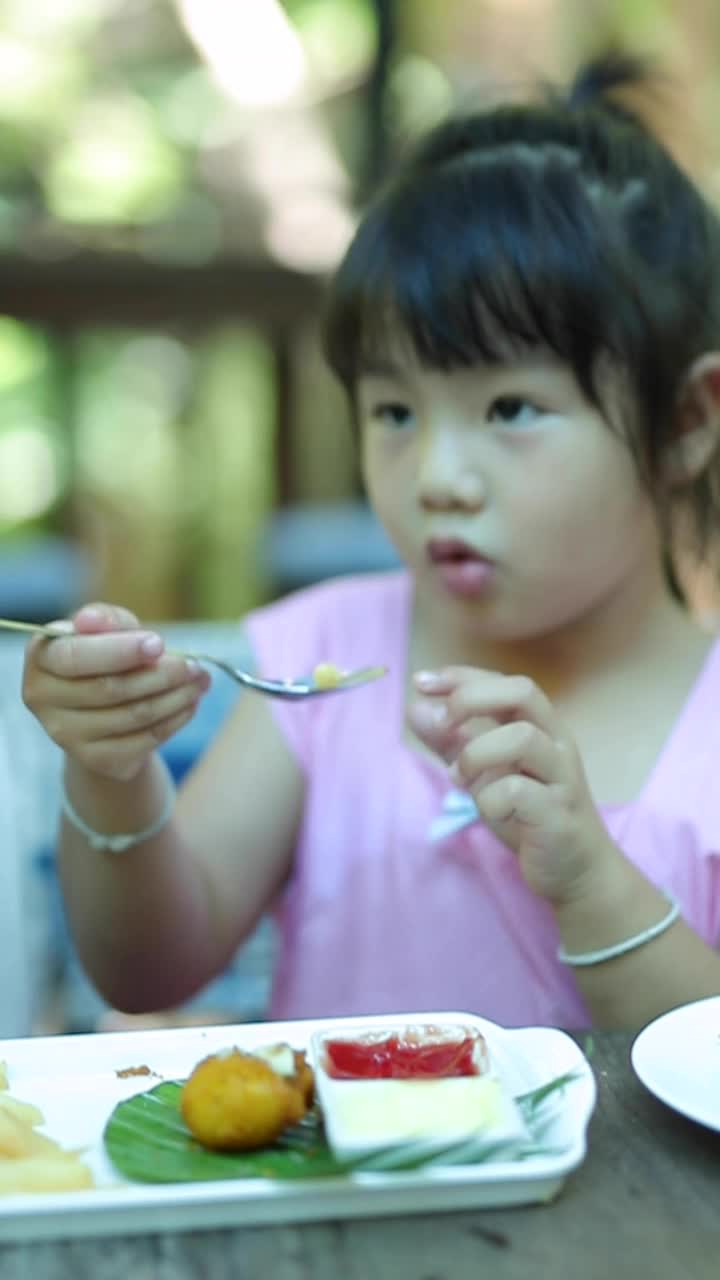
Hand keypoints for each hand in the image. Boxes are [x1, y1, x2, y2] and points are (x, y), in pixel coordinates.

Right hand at [22, 602, 210, 780]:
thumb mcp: (109, 630)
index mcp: (41, 657)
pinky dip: (174, 720)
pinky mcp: (94, 760)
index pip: (76, 657)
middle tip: (194, 665)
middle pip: (110, 689)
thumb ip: (107, 619)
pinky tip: (189, 705)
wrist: (104, 710)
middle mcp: (42, 698)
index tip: (159, 643)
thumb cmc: (107, 657)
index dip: (120, 651)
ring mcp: (65, 734)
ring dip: (176, 697)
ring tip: (200, 681)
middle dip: (161, 674)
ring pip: (132, 715)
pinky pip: (143, 740)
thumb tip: (91, 619)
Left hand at [408, 667, 615, 904]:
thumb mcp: (482, 774)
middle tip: (444, 725)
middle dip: (472, 699)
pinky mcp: (559, 814)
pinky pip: (518, 792)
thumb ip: (451, 742)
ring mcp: (562, 776)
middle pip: (523, 692)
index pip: (504, 683)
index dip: (461, 677)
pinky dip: (489, 799)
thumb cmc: (529, 815)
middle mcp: (556, 742)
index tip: (421, 683)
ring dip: (476, 753)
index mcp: (540, 726)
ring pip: (522, 738)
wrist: (576, 870)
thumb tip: (415, 707)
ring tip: (459, 779)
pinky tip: (488, 811)